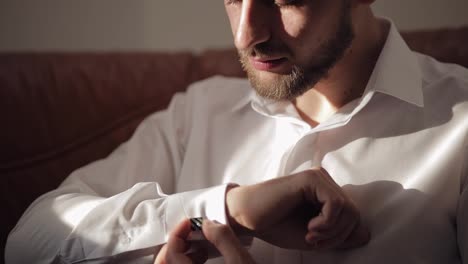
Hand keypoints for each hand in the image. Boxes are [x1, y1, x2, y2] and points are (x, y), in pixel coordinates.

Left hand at [154, 218, 255, 263]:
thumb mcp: (241, 263)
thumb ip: (223, 239)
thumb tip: (208, 224)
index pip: (170, 255)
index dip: (178, 233)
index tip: (190, 222)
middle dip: (176, 244)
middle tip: (192, 232)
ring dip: (181, 255)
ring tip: (201, 246)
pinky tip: (205, 259)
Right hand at [226, 167, 369, 249]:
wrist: (248, 218)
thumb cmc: (277, 226)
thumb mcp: (315, 237)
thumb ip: (339, 235)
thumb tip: (366, 234)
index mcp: (326, 193)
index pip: (353, 216)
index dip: (342, 236)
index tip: (318, 243)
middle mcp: (325, 181)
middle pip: (354, 213)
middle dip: (338, 235)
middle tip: (314, 242)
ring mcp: (318, 177)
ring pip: (348, 209)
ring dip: (332, 231)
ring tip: (311, 235)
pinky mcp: (310, 178)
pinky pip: (335, 204)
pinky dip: (327, 222)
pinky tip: (310, 227)